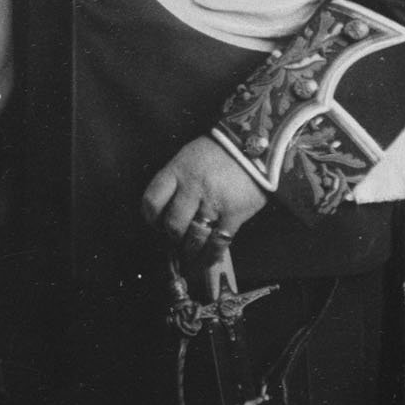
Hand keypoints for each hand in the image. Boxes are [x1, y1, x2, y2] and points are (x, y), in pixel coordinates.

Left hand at [141, 136, 266, 260]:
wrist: (253, 146)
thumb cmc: (218, 152)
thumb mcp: (189, 156)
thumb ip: (176, 180)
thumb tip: (168, 209)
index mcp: (178, 170)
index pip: (152, 200)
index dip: (151, 217)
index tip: (156, 223)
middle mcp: (192, 187)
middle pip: (173, 224)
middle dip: (173, 237)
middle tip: (177, 240)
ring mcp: (214, 201)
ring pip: (194, 238)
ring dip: (191, 252)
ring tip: (191, 255)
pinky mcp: (234, 214)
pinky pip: (218, 243)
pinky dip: (210, 256)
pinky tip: (207, 259)